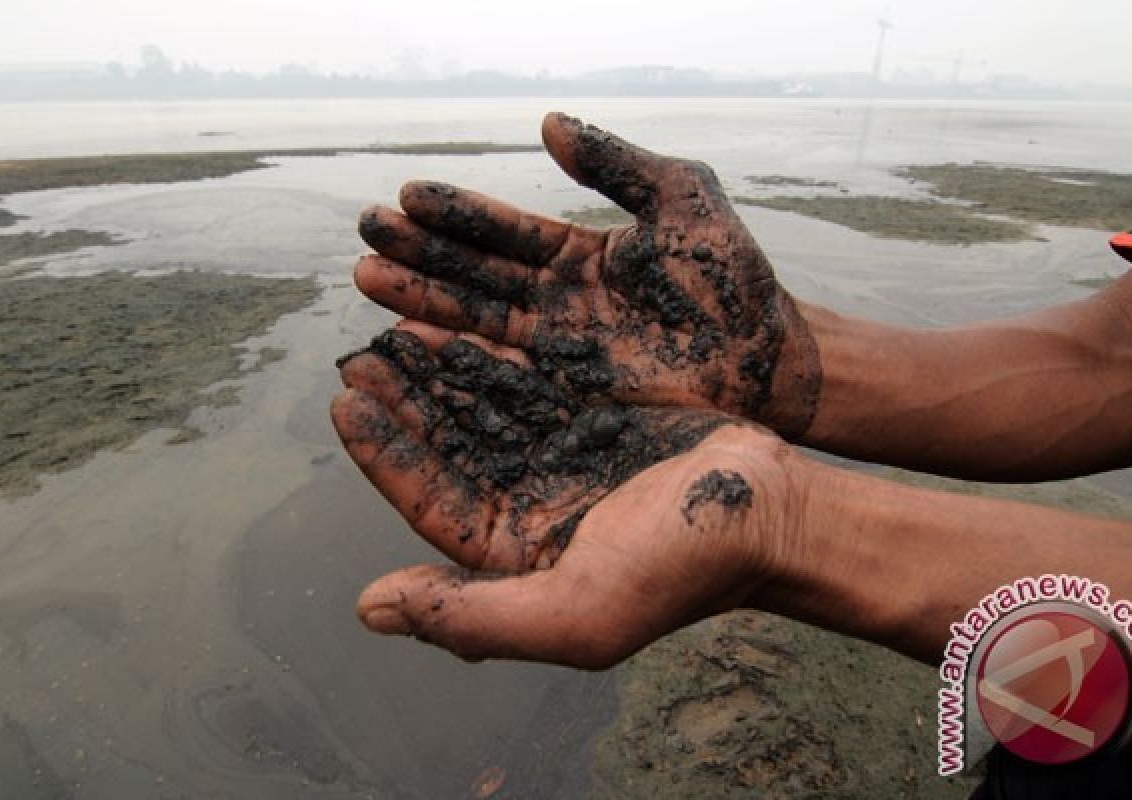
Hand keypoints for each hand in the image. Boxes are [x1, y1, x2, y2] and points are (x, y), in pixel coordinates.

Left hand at [330, 321, 796, 666]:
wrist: (774, 510)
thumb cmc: (682, 569)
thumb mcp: (577, 611)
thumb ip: (472, 618)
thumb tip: (369, 610)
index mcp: (515, 560)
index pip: (430, 504)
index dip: (384, 456)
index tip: (346, 404)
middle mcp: (529, 510)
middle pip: (447, 452)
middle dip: (402, 405)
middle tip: (359, 356)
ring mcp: (559, 462)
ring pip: (479, 412)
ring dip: (436, 377)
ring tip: (393, 331)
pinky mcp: (588, 422)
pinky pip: (525, 384)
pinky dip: (489, 359)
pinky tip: (455, 327)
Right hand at [355, 113, 821, 440]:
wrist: (766, 358)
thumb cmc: (734, 280)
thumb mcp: (682, 201)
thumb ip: (616, 164)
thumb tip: (546, 124)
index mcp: (580, 255)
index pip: (507, 230)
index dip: (459, 213)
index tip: (407, 194)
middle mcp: (558, 301)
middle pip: (477, 273)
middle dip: (421, 253)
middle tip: (366, 233)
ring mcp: (558, 347)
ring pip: (477, 318)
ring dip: (423, 298)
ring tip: (369, 277)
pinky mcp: (564, 389)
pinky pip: (500, 368)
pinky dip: (456, 352)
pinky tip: (410, 336)